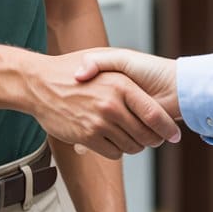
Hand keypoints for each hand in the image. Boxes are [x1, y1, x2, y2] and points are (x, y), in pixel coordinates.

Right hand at [27, 51, 180, 158]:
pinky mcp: (86, 136)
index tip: (174, 135)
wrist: (38, 82)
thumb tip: (148, 95)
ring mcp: (98, 122)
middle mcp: (111, 104)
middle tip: (155, 139)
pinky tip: (111, 139)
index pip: (153, 114)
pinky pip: (113, 152)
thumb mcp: (101, 59)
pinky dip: (117, 150)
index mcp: (120, 84)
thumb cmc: (70, 69)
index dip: (167, 128)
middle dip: (153, 139)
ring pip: (131, 146)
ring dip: (134, 145)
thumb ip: (124, 74)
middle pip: (145, 134)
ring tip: (131, 136)